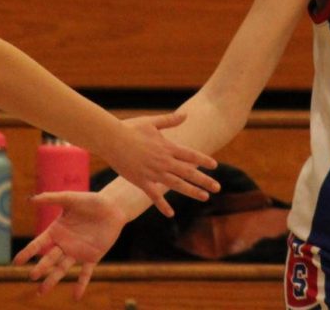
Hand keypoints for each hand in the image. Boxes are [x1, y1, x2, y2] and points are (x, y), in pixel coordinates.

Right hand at [13, 191, 127, 297]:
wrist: (112, 207)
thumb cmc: (90, 201)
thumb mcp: (70, 198)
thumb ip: (51, 198)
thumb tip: (30, 200)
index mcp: (56, 231)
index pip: (38, 244)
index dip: (28, 252)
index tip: (16, 262)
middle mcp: (64, 244)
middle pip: (49, 259)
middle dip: (41, 268)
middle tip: (32, 276)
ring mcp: (77, 252)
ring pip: (62, 268)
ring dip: (53, 280)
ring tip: (41, 292)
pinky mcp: (92, 257)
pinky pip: (85, 273)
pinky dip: (81, 284)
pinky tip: (76, 297)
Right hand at [102, 112, 218, 216]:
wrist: (112, 139)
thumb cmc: (130, 128)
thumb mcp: (152, 122)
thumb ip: (170, 121)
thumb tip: (186, 115)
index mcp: (167, 147)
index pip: (190, 155)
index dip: (203, 160)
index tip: (215, 166)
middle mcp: (164, 161)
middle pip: (188, 172)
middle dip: (204, 180)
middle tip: (217, 188)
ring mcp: (154, 173)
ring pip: (177, 185)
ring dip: (192, 191)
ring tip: (205, 197)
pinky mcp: (142, 181)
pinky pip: (154, 196)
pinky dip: (163, 205)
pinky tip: (171, 214)